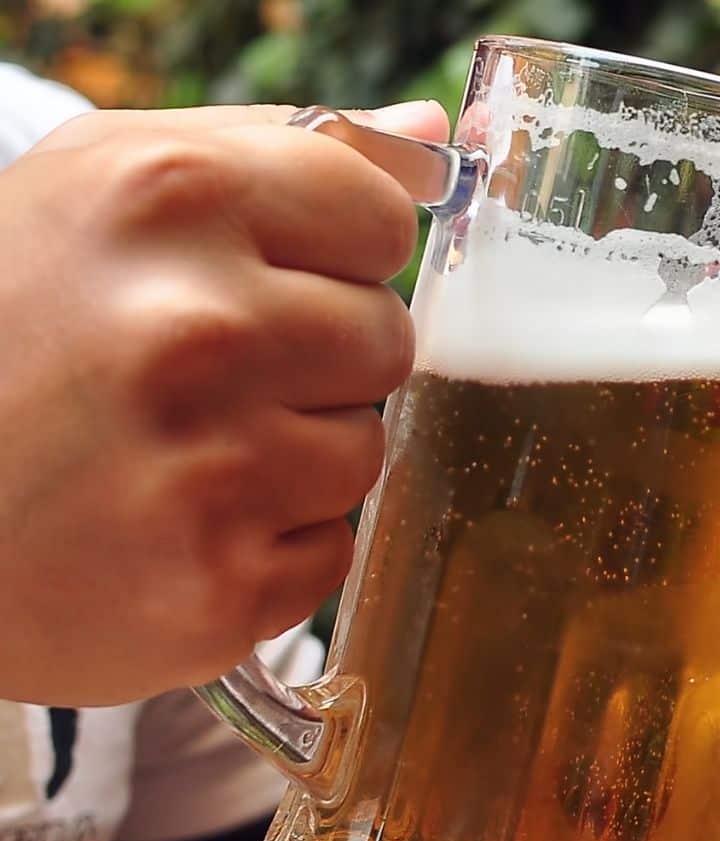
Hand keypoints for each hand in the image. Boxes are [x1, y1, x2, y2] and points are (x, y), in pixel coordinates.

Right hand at [0, 101, 446, 705]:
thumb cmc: (9, 326)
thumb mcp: (105, 190)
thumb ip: (277, 150)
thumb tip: (430, 127)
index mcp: (169, 200)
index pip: (381, 219)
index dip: (331, 255)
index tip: (260, 278)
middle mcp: (193, 329)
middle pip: (386, 339)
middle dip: (314, 359)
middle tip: (198, 376)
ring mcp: (209, 468)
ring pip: (366, 450)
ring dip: (295, 458)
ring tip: (178, 452)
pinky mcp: (218, 589)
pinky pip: (330, 553)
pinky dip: (266, 550)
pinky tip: (172, 525)